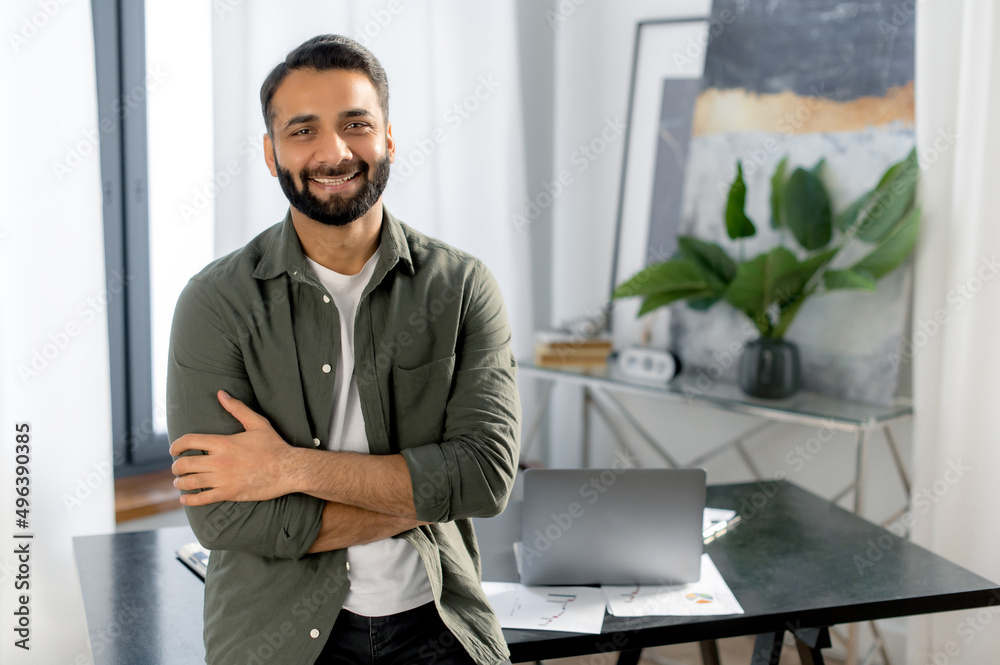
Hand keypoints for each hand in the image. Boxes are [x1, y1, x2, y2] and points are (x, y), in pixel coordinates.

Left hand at [170, 391, 298, 505]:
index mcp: (223, 442)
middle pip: (184, 464)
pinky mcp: (228, 493)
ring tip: (180, 482)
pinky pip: (202, 499)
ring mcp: (223, 479)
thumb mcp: (257, 423)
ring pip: (190, 482)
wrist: (288, 469)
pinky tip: (186, 498)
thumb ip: (237, 408)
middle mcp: (219, 461)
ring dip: (180, 482)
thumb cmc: (274, 445)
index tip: (174, 450)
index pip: (189, 441)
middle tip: (177, 467)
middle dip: (176, 466)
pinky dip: (189, 500)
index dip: (176, 445)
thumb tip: (221, 394)